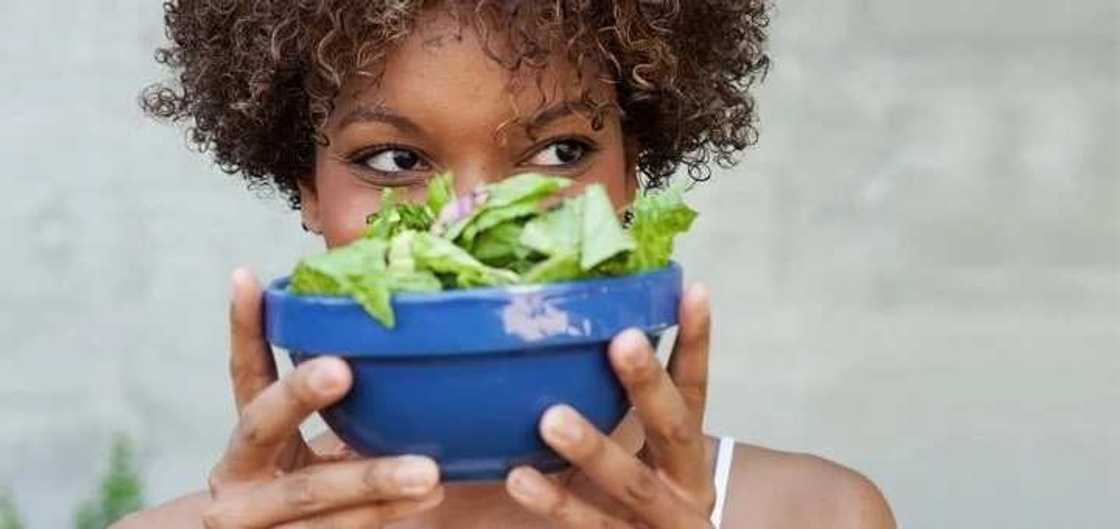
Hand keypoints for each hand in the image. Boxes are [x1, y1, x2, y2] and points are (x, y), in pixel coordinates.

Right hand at [202, 269, 443, 528]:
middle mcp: (237, 477)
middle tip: (340, 368)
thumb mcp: (308, 445)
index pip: (242, 372)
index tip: (250, 279)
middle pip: (262, 425)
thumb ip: (329, 392)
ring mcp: (257, 521)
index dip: (244, 327)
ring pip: (312, 494)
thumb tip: (374, 298)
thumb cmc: (305, 488)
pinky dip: (387, 514)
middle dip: (300, 394)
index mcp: (244, 440)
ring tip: (427, 467)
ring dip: (371, 478)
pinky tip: (431, 495)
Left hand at [505, 284, 715, 527]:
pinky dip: (557, 504)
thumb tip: (590, 330)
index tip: (693, 289)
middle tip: (620, 340)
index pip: (697, 389)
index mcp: (691, 455)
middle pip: (676, 430)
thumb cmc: (645, 510)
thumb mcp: (650, 462)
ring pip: (633, 484)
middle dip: (649, 385)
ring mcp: (663, 525)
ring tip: (551, 417)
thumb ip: (628, 414)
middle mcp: (688, 487)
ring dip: (594, 448)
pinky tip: (520, 478)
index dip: (697, 342)